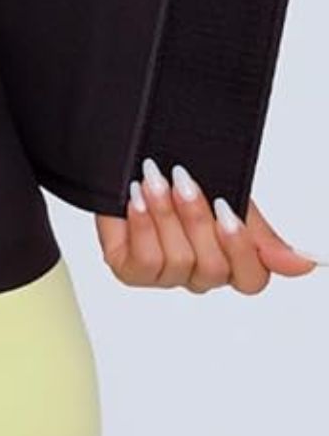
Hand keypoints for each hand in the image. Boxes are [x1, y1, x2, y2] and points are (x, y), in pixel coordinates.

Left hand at [95, 156, 322, 293]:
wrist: (130, 155)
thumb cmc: (179, 176)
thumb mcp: (228, 196)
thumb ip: (262, 234)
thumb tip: (306, 264)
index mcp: (227, 258)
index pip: (251, 279)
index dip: (241, 248)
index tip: (227, 209)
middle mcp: (197, 273)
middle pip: (213, 268)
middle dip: (197, 217)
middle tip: (183, 179)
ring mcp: (164, 275)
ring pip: (178, 262)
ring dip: (165, 213)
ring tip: (153, 179)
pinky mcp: (131, 271)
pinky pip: (146, 262)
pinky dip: (143, 224)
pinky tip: (136, 199)